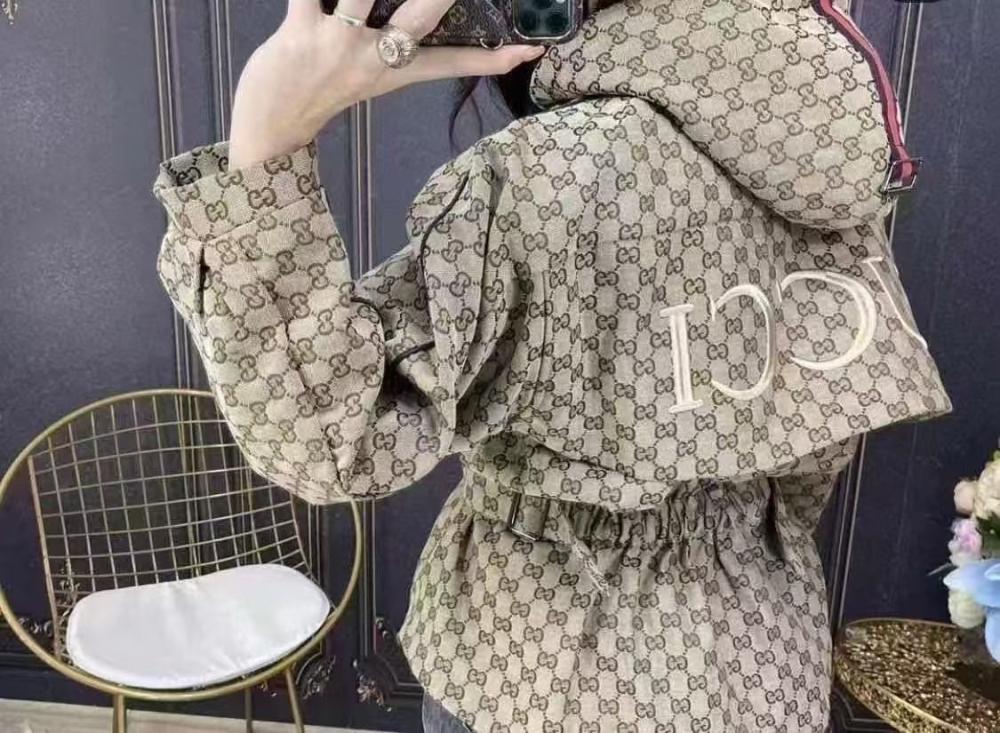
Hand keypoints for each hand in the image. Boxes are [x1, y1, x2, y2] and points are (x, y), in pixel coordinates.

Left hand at [228, 0, 543, 168]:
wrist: (269, 131)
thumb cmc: (316, 97)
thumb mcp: (365, 78)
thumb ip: (389, 47)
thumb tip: (408, 27)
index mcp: (395, 71)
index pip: (453, 63)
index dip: (493, 58)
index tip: (532, 51)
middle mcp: (375, 58)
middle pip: (424, 14)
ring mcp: (339, 44)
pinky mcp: (299, 31)